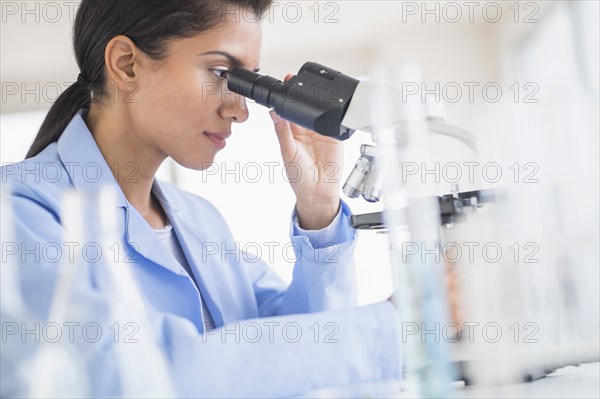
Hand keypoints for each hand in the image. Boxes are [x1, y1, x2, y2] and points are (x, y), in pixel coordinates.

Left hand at [271, 74, 342, 229]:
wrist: (318, 192)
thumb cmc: (299, 177)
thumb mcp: (288, 152)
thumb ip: (283, 132)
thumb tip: (273, 113)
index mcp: (291, 132)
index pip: (288, 109)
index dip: (287, 96)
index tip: (285, 82)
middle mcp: (306, 130)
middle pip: (305, 106)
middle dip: (303, 94)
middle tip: (300, 81)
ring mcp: (321, 132)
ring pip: (320, 111)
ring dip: (319, 102)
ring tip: (315, 92)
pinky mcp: (335, 136)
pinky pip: (335, 122)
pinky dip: (334, 114)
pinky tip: (330, 110)